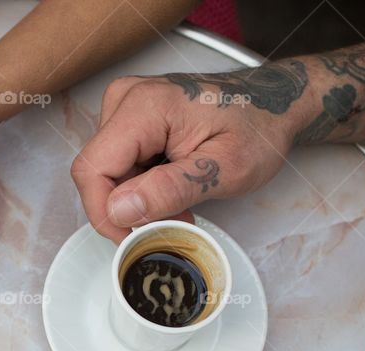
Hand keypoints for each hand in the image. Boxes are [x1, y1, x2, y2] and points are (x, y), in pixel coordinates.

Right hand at [71, 67, 307, 241]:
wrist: (273, 103)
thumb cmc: (259, 128)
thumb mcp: (224, 169)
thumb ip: (169, 190)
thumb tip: (118, 210)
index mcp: (144, 106)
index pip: (92, 170)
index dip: (104, 213)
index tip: (135, 237)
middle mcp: (125, 100)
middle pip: (98, 173)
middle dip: (129, 209)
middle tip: (174, 221)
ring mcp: (125, 107)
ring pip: (108, 174)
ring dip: (138, 201)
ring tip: (181, 205)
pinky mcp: (129, 118)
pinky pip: (120, 165)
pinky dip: (143, 187)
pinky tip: (173, 189)